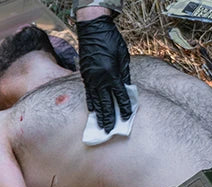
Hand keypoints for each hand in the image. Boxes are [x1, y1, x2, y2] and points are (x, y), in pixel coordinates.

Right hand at [75, 14, 131, 132]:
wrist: (93, 31)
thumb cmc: (111, 40)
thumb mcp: (123, 56)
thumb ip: (124, 73)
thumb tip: (126, 87)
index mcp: (112, 74)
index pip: (120, 95)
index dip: (124, 107)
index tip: (126, 117)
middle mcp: (101, 80)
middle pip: (106, 103)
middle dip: (109, 117)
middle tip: (110, 130)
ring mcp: (91, 80)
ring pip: (96, 101)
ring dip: (99, 115)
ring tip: (100, 126)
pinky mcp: (85, 77)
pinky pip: (88, 94)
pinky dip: (91, 104)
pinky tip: (92, 112)